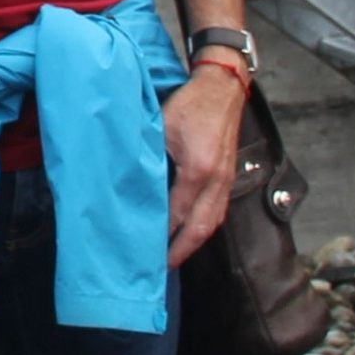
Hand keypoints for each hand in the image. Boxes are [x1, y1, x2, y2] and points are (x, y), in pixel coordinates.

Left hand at [162, 65, 248, 266]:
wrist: (223, 87)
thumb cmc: (191, 103)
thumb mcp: (161, 125)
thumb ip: (148, 153)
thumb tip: (126, 176)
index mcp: (197, 169)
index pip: (177, 212)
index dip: (162, 234)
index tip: (145, 250)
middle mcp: (216, 179)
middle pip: (201, 227)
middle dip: (181, 250)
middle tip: (161, 268)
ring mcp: (226, 179)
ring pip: (213, 222)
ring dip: (194, 243)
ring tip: (174, 257)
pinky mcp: (228, 176)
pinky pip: (218, 211)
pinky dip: (205, 227)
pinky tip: (191, 233)